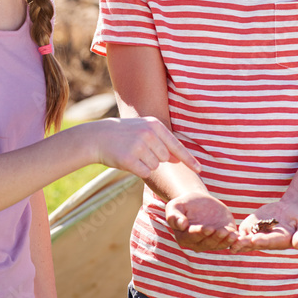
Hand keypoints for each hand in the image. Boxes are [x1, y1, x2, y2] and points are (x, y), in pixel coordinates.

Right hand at [86, 117, 200, 178]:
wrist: (97, 137)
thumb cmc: (124, 134)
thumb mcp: (144, 129)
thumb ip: (162, 141)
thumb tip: (178, 158)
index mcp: (155, 125)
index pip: (177, 146)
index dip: (189, 160)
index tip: (200, 170)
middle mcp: (148, 134)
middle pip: (165, 158)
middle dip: (155, 159)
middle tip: (139, 150)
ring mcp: (139, 146)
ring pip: (155, 166)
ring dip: (146, 164)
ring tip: (132, 153)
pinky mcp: (129, 159)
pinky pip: (144, 172)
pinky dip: (139, 171)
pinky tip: (128, 161)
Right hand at [165, 192, 237, 250]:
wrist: (199, 202)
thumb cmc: (185, 204)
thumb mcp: (175, 206)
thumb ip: (174, 215)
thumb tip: (181, 224)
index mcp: (184, 237)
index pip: (193, 236)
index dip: (201, 233)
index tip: (208, 228)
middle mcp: (197, 243)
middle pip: (207, 242)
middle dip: (215, 237)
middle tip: (222, 231)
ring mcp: (211, 242)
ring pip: (218, 244)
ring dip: (226, 240)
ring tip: (232, 235)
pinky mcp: (222, 238)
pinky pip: (227, 242)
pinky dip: (233, 242)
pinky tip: (238, 236)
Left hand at [230, 200, 297, 251]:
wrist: (294, 211)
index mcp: (280, 241)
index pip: (270, 241)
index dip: (262, 240)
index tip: (254, 239)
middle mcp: (267, 241)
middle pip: (254, 242)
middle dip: (245, 242)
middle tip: (236, 242)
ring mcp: (258, 234)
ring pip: (245, 239)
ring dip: (236, 239)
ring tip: (227, 237)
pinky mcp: (252, 227)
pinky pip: (241, 231)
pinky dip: (233, 232)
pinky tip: (224, 230)